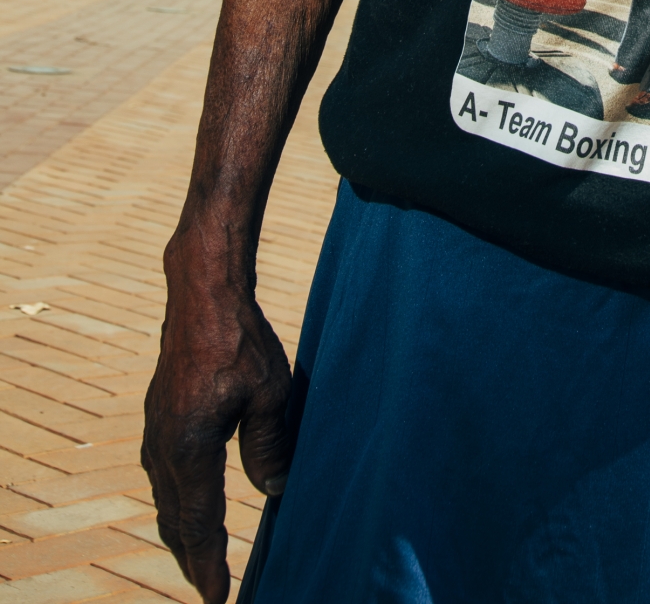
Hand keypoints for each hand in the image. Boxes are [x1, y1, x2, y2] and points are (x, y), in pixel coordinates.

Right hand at [142, 241, 293, 603]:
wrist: (202, 292)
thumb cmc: (240, 339)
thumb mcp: (269, 393)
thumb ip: (269, 445)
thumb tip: (276, 492)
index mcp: (190, 447)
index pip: (199, 523)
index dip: (209, 564)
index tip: (218, 598)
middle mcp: (165, 446)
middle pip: (175, 521)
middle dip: (192, 559)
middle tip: (210, 590)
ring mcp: (156, 431)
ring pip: (166, 500)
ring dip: (182, 532)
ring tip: (200, 559)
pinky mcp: (158, 416)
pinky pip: (163, 475)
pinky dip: (177, 502)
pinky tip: (189, 506)